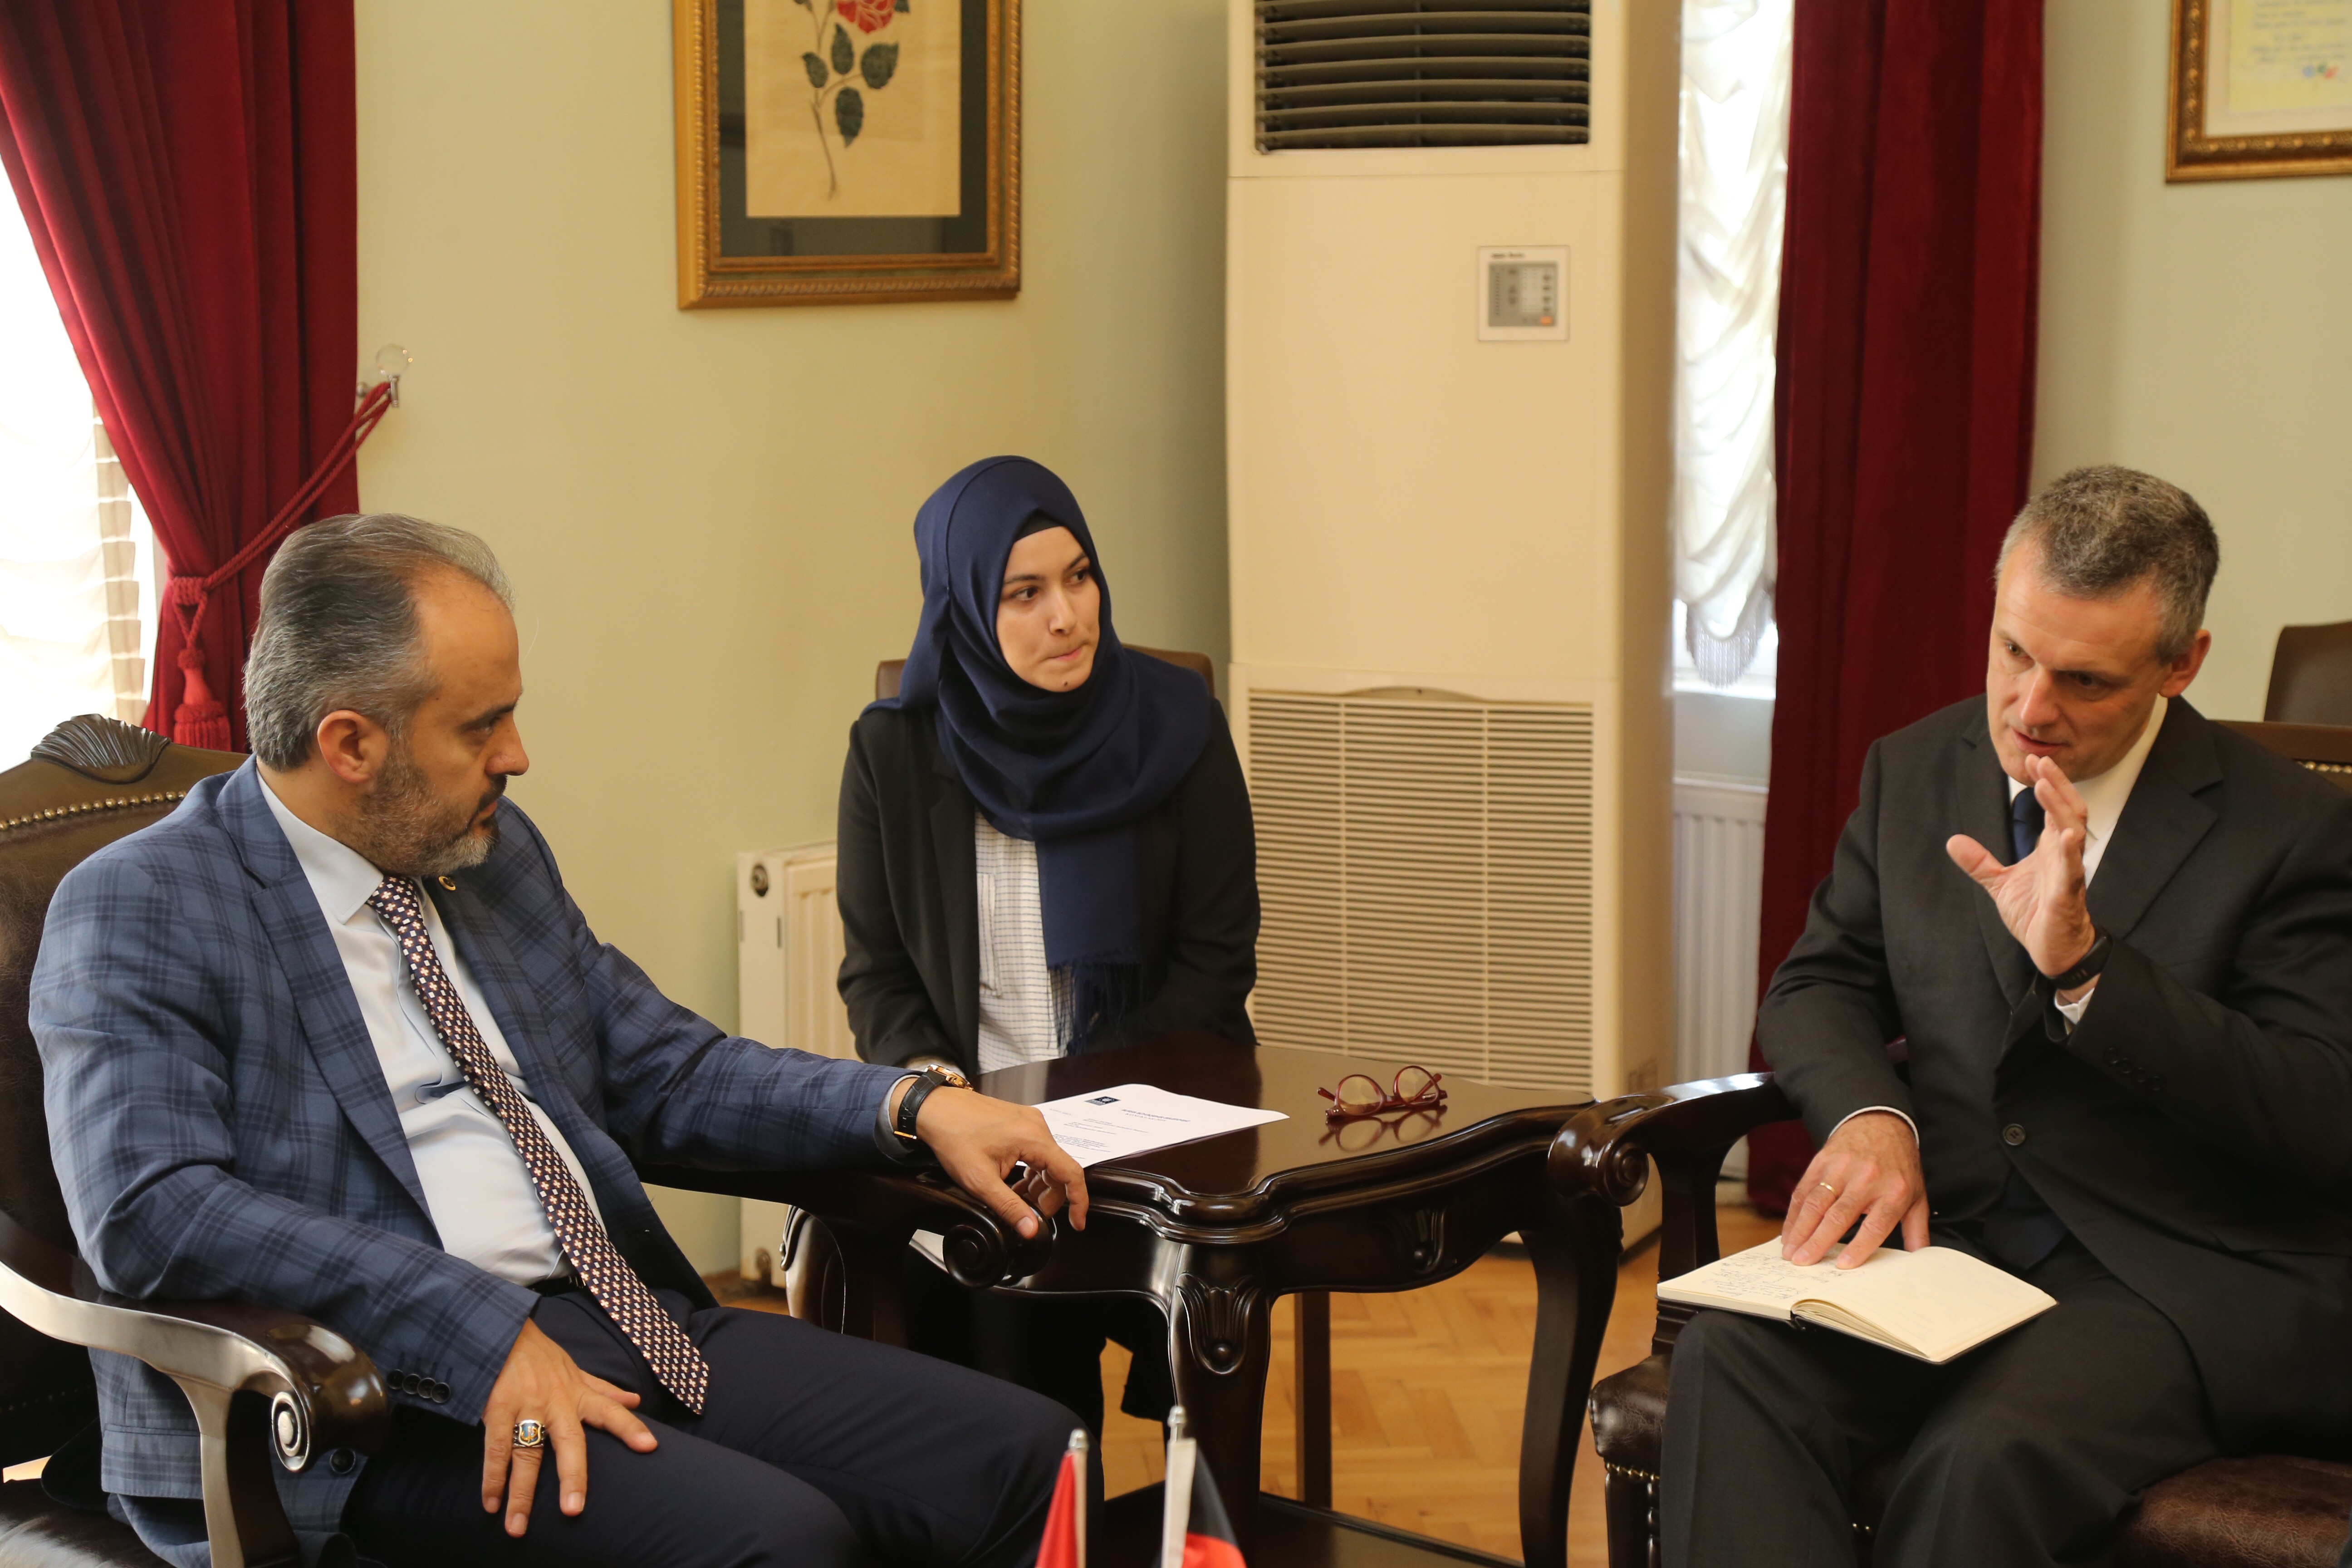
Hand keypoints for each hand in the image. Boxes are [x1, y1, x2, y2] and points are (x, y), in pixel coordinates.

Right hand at [480, 1318, 655, 1536]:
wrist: (500, 1331)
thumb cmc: (539, 1355)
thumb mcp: (575, 1369)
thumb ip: (603, 1390)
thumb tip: (635, 1399)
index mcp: (577, 1394)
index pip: (610, 1410)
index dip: (630, 1427)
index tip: (650, 1446)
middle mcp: (556, 1402)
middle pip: (568, 1443)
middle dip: (572, 1476)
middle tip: (574, 1510)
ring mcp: (526, 1406)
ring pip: (526, 1455)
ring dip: (520, 1493)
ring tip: (517, 1526)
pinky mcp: (497, 1408)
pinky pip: (495, 1448)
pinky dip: (492, 1477)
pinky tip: (491, 1503)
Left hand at [902, 1083, 1088, 1237]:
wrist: (935, 1108)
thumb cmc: (954, 1137)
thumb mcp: (980, 1181)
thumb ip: (1009, 1207)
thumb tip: (1032, 1229)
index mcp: (1033, 1138)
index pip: (1071, 1172)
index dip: (1078, 1201)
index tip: (1077, 1223)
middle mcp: (1037, 1125)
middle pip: (1059, 1169)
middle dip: (1049, 1197)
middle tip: (1032, 1216)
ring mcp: (1030, 1120)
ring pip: (1048, 1160)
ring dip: (1039, 1185)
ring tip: (1019, 1201)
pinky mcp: (1021, 1121)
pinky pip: (1037, 1150)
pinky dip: (1031, 1171)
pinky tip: (1016, 1184)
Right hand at [1781, 1110, 1928, 1269]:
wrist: (1880, 1122)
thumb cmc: (1899, 1165)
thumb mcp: (1917, 1195)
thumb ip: (1917, 1230)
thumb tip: (1919, 1261)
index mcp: (1894, 1192)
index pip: (1875, 1224)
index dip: (1859, 1246)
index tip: (1842, 1265)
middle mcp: (1867, 1179)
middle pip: (1839, 1215)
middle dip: (1818, 1241)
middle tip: (1802, 1263)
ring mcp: (1841, 1168)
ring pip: (1816, 1202)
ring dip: (1800, 1229)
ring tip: (1790, 1252)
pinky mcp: (1822, 1161)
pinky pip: (1803, 1189)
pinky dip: (1793, 1213)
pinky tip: (1788, 1231)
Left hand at [1945, 754, 2098, 979]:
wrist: (2053, 950)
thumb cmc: (2035, 914)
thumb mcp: (2000, 884)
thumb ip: (1980, 862)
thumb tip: (1953, 841)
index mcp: (2050, 849)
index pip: (2052, 808)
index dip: (2045, 783)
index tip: (2032, 760)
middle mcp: (2064, 855)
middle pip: (2067, 810)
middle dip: (2056, 785)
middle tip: (2040, 760)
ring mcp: (2069, 873)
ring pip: (2073, 832)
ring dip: (2060, 808)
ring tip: (2047, 784)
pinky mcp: (2068, 896)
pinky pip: (2073, 870)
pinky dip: (2069, 852)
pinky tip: (2064, 836)